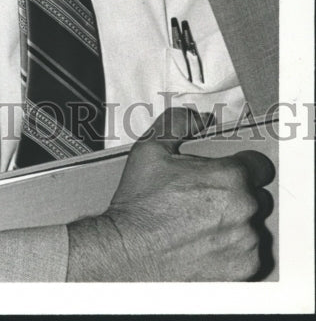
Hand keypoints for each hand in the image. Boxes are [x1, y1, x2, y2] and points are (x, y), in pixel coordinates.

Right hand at [66, 107, 273, 280]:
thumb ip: (178, 122)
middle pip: (257, 196)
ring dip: (235, 223)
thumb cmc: (139, 205)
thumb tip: (199, 118)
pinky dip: (234, 250)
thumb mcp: (150, 148)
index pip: (259, 165)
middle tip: (205, 200)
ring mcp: (245, 242)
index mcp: (229, 177)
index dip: (241, 166)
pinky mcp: (242, 270)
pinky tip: (207, 245)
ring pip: (253, 226)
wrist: (128, 253)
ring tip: (202, 225)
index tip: (226, 174)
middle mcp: (244, 209)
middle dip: (236, 196)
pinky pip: (250, 255)